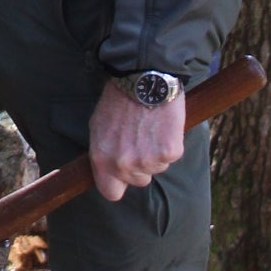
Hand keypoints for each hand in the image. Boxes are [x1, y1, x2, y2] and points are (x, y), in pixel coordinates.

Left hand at [89, 82, 184, 202]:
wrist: (143, 78)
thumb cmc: (119, 99)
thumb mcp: (98, 126)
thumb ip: (103, 152)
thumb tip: (108, 170)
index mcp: (103, 159)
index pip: (111, 193)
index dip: (118, 185)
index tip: (123, 175)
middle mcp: (124, 164)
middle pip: (139, 181)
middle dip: (141, 165)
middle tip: (140, 139)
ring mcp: (148, 160)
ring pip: (157, 168)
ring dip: (156, 153)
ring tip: (150, 127)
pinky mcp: (169, 152)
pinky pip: (172, 157)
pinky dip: (171, 144)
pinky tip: (163, 126)